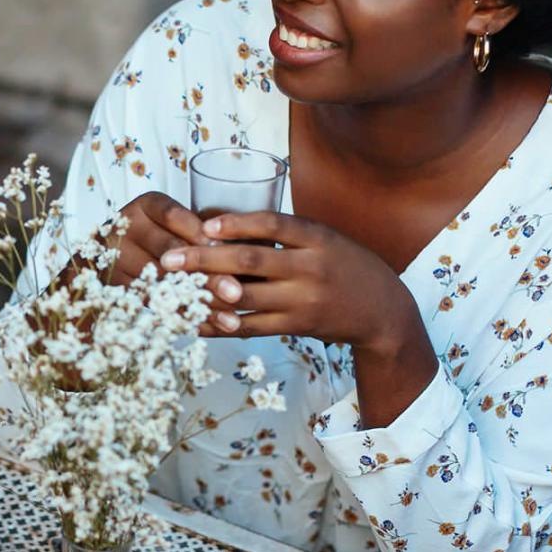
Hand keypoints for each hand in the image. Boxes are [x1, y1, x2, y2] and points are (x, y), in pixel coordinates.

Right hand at [100, 192, 240, 313]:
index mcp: (147, 205)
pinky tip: (205, 325)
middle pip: (169, 250)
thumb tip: (237, 252)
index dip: (201, 236)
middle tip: (236, 292)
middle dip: (206, 273)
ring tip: (228, 319)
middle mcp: (128, 226)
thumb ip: (202, 233)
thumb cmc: (160, 235)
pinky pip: (152, 301)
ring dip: (198, 300)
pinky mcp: (116, 283)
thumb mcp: (177, 223)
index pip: (174, 217)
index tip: (229, 253)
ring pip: (163, 281)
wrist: (112, 251)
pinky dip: (181, 314)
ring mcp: (117, 256)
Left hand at [158, 211, 417, 348]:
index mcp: (317, 238)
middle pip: (250, 261)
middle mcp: (310, 269)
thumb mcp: (325, 240)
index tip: (204, 225)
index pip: (273, 225)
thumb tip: (228, 224)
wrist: (383, 311)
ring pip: (245, 297)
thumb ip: (287, 233)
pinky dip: (220, 324)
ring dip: (204, 294)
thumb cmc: (346, 266)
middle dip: (204, 259)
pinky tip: (195, 321)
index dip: (237, 224)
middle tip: (168, 259)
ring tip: (172, 289)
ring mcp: (303, 301)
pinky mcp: (297, 327)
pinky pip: (251, 327)